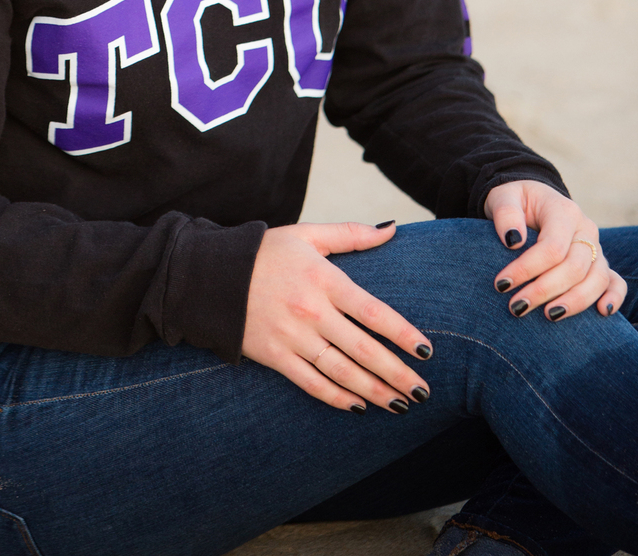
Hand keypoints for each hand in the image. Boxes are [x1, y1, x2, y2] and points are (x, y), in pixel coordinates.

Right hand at [241, 221, 433, 412]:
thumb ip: (350, 234)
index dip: (402, 334)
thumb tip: (390, 230)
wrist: (210, 274)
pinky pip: (310, 383)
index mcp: (323, 279)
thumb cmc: (264, 252)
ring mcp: (292, 337)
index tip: (427, 351)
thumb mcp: (307, 234)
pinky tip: (357, 406)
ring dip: (374, 391)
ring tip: (399, 404)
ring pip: (341, 372)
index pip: (373, 311)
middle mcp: (311, 311)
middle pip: (363, 349)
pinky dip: (336, 398)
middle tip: (423, 391)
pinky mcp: (274, 356)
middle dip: (397, 373)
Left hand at [484, 181, 625, 321]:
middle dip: (544, 290)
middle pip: (574, 267)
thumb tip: (513, 241)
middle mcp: (585, 229)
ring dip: (574, 302)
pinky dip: (614, 297)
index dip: (527, 269)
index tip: (501, 284)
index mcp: (563, 211)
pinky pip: (615, 281)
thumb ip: (506, 214)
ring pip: (597, 279)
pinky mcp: (599, 263)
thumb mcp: (502, 197)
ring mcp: (596, 247)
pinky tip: (602, 313)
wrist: (532, 200)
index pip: (552, 247)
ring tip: (549, 316)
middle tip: (517, 307)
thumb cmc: (515, 201)